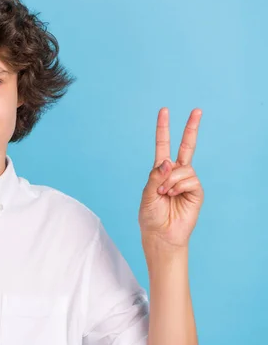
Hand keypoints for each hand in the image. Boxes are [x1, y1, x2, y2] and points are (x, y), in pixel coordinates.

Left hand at [138, 108, 203, 250]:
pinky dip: (179, 186)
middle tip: (197, 110)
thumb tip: (168, 162)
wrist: (161, 234)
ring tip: (165, 193)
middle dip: (190, 128)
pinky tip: (174, 195)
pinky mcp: (196, 191)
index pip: (163, 145)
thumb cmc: (150, 215)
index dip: (163, 129)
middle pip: (185, 146)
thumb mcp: (146, 193)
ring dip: (170, 180)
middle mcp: (175, 172)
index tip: (164, 111)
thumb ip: (155, 176)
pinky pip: (190, 179)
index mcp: (160, 170)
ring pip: (182, 168)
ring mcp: (187, 181)